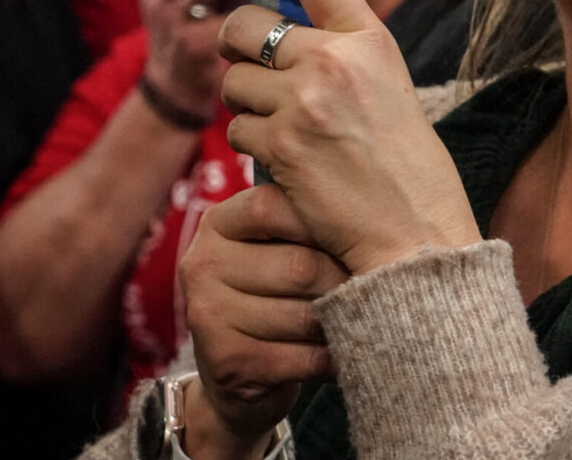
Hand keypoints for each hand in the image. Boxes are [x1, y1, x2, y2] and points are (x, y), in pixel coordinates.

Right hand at [180, 185, 345, 448]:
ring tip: (354, 320)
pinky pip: (302, 358)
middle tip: (369, 291)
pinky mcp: (224, 362)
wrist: (243, 372)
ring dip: (340, 323)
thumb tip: (369, 199)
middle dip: (343, 283)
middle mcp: (202, 263)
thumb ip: (307, 217)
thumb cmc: (280, 292)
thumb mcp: (284, 245)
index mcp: (218, 223)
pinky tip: (337, 354)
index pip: (270, 206)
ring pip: (305, 315)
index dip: (323, 225)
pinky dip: (330, 359)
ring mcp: (207, 314)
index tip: (354, 241)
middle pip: (300, 266)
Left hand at [219, 0, 480, 274]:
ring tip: (281, 129)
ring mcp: (304, 101)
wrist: (415, 233)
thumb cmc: (408, 169)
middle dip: (233, 44)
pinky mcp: (280, 145)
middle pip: (247, 26)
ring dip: (245, 105)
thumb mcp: (390, 87)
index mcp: (370, 39)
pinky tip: (285, 163)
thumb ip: (343, 53)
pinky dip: (252, 147)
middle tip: (243, 63)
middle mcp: (334, 60)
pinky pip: (237, 131)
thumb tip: (283, 29)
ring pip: (235, 83)